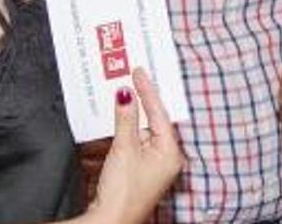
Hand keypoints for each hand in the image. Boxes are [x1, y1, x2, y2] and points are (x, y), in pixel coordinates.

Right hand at [88, 68, 184, 223]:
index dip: (147, 90)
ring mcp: (153, 165)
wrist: (111, 220)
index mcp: (170, 151)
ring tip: (120, 94)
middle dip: (140, 101)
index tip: (139, 72)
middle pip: (153, 120)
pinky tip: (115, 120)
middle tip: (131, 77)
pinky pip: (133, 143)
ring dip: (129, 116)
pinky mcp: (139, 171)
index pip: (160, 113)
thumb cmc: (123, 191)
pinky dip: (124, 131)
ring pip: (141, 131)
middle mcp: (166, 158)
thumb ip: (126, 118)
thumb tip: (126, 94)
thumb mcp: (124, 148)